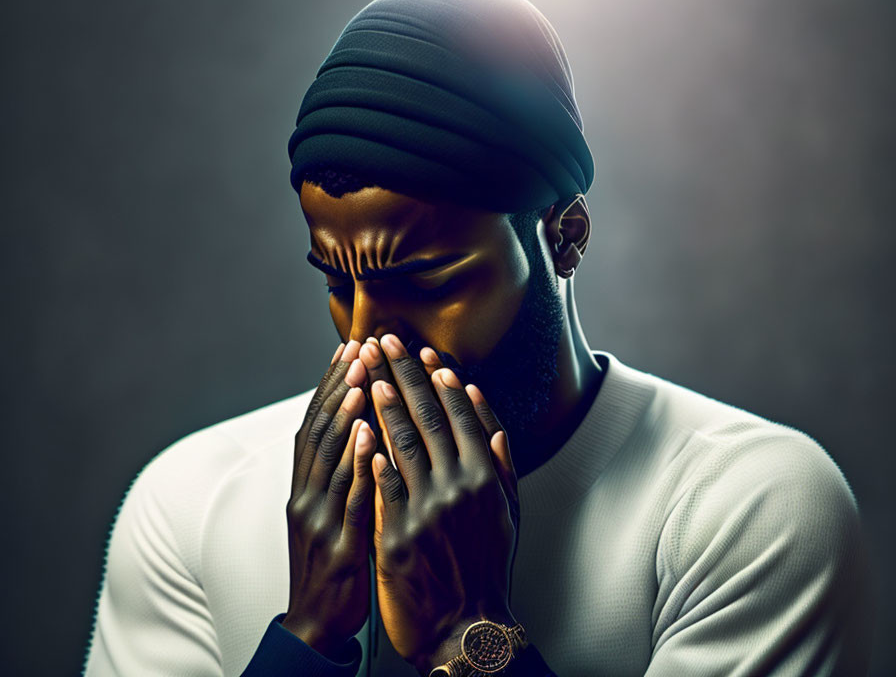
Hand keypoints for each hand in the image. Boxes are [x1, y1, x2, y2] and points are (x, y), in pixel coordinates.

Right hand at [281, 340, 376, 659]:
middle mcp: (304, 495)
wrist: (316, 623)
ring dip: (343, 414)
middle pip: (319, 429)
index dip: (331, 384)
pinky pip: (346, 496)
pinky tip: (367, 433)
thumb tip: (362, 428)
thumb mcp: (328, 514)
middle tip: (359, 348)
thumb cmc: (331, 563)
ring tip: (361, 376)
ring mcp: (317, 519)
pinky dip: (355, 462)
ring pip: (327, 457)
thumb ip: (340, 474)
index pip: (316, 423)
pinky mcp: (336, 543)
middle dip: (339, 386)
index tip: (349, 348)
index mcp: (304, 487)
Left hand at [365, 335, 519, 673]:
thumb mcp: (508, 515)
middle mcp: (458, 487)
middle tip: (387, 343)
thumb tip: (489, 422)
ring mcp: (427, 510)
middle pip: (428, 420)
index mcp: (485, 477)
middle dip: (405, 376)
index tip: (426, 354)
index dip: (441, 383)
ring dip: (384, 405)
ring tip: (371, 373)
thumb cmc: (488, 567)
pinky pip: (383, 487)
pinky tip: (361, 428)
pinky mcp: (399, 535)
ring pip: (402, 444)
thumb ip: (500, 465)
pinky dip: (373, 456)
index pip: (462, 417)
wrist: (469, 626)